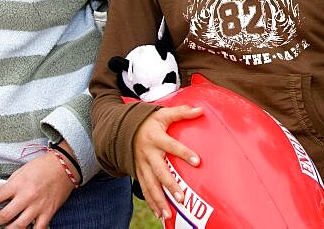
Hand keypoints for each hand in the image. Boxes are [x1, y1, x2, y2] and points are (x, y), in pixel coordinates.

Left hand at [0, 150, 74, 228]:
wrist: (66, 164)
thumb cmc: (44, 166)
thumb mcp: (22, 171)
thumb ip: (10, 185)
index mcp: (19, 184)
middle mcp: (27, 196)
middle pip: (4, 216)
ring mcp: (38, 206)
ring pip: (18, 226)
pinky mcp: (48, 212)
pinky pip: (37, 228)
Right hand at [134, 105, 203, 220]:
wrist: (122, 129)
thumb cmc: (148, 122)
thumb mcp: (163, 113)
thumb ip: (181, 112)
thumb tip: (200, 110)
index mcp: (156, 138)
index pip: (172, 146)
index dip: (184, 153)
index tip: (197, 161)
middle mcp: (148, 154)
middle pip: (160, 172)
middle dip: (170, 186)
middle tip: (182, 198)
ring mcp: (142, 165)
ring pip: (150, 185)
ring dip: (159, 201)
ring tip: (168, 214)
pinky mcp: (138, 173)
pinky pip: (144, 189)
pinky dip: (151, 202)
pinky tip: (159, 214)